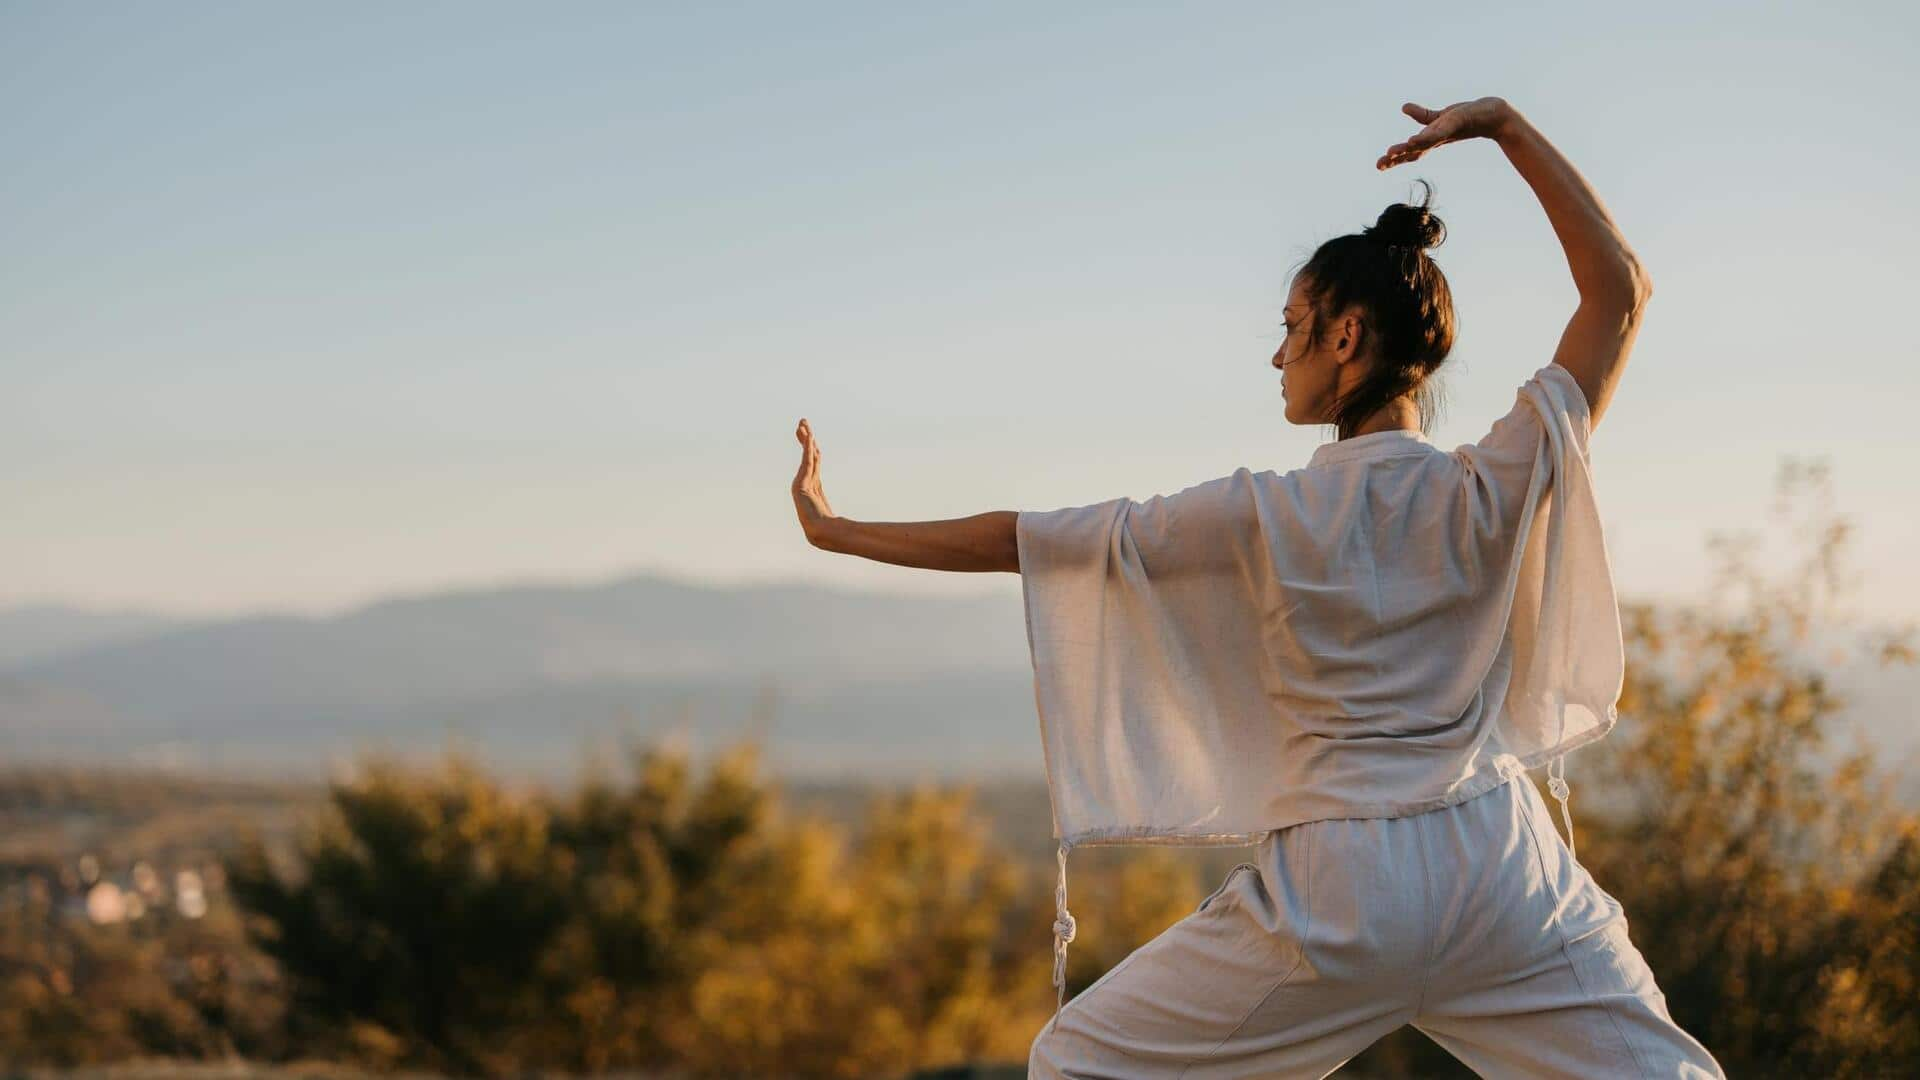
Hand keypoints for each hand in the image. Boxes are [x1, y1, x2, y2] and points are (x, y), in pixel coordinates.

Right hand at [792, 418, 838, 545]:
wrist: (822, 533)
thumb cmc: (830, 527)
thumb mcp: (836, 512)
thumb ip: (841, 511)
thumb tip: (854, 517)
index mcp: (813, 484)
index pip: (812, 460)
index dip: (810, 445)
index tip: (808, 432)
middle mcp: (805, 481)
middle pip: (807, 454)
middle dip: (805, 437)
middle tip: (802, 421)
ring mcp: (801, 482)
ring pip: (806, 455)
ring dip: (805, 438)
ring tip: (802, 424)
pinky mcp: (800, 484)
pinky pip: (806, 461)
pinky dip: (807, 448)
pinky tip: (809, 437)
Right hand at [1376, 97, 1511, 169]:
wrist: (1494, 115)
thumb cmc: (1468, 117)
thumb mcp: (1441, 117)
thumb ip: (1422, 114)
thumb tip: (1403, 107)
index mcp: (1431, 140)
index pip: (1410, 152)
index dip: (1394, 159)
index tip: (1378, 166)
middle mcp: (1436, 139)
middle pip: (1413, 151)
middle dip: (1396, 158)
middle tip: (1379, 165)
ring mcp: (1445, 132)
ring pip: (1423, 143)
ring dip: (1407, 149)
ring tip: (1390, 152)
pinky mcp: (1454, 123)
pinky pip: (1437, 132)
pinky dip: (1424, 137)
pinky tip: (1412, 140)